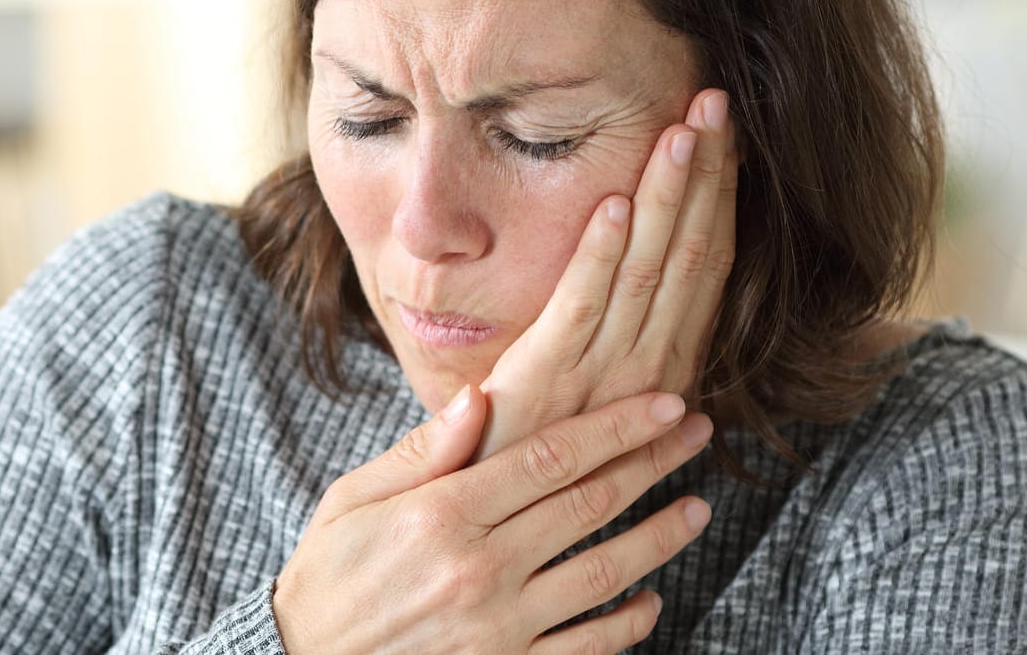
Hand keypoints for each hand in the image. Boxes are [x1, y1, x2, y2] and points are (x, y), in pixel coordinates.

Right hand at [272, 386, 713, 654]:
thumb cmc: (327, 576)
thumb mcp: (353, 500)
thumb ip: (422, 451)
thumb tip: (480, 396)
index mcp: (443, 514)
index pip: (552, 458)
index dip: (617, 427)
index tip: (664, 402)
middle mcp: (479, 568)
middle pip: (589, 506)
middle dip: (653, 464)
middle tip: (698, 434)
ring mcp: (498, 627)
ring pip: (603, 577)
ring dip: (659, 540)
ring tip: (697, 509)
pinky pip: (584, 649)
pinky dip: (626, 625)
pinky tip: (650, 599)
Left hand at [475, 88, 736, 459]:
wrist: (494, 522)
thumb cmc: (540, 453)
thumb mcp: (601, 402)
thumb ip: (632, 362)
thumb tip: (678, 359)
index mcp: (667, 365)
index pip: (706, 264)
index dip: (720, 195)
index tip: (728, 132)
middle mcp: (650, 366)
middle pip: (689, 253)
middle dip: (705, 174)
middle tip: (717, 101)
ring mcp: (601, 373)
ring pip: (646, 268)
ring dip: (666, 197)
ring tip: (682, 130)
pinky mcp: (547, 378)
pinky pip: (581, 304)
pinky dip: (598, 252)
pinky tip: (612, 201)